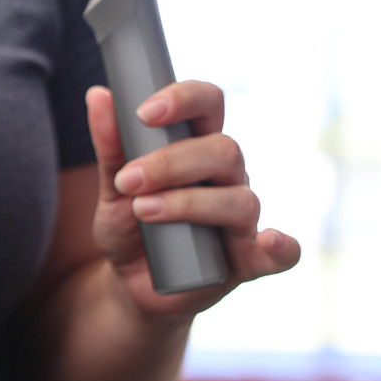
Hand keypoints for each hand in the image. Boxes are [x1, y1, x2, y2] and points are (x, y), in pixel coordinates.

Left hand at [85, 81, 299, 322]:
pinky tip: (269, 241)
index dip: (184, 99)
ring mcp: (241, 219)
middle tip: (127, 180)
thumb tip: (98, 95)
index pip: (208, 105)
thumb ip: (110, 146)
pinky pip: (281, 255)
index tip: (144, 113)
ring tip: (143, 211)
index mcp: (198, 147)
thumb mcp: (112, 189)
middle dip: (172, 162)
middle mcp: (227, 177)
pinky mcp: (247, 261)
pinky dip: (282, 247)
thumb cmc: (129, 228)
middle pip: (224, 150)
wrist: (130, 284)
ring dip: (189, 203)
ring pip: (239, 199)